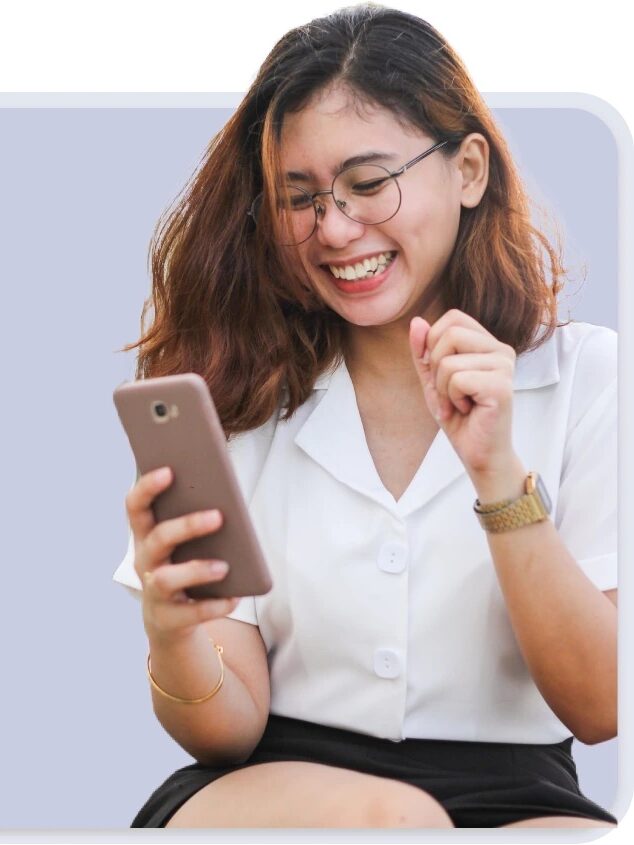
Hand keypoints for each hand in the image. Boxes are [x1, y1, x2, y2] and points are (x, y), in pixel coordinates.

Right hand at [125, 467, 239, 643]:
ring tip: (225, 566)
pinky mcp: (169, 619)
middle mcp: (145, 561)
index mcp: (146, 535)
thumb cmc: (183, 565)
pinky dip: (214, 605)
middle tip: (218, 516)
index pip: (135, 506)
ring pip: (166, 579)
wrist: (171, 620)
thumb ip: (196, 517)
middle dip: (186, 526)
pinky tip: (235, 597)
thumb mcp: (185, 542)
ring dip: (197, 570)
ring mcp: (153, 592)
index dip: (148, 487)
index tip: (169, 470)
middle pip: (158, 539)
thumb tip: (226, 497)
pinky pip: (190, 613)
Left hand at [409, 309, 517, 476]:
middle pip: (450, 333)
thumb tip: (416, 321)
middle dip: (436, 368)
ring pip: (449, 361)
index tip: (439, 374)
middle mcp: (501, 350)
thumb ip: (424, 351)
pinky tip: (467, 410)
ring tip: (458, 404)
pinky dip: (452, 399)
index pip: (453, 318)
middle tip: (448, 393)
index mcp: (488, 343)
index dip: (434, 343)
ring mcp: (504, 366)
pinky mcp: (501, 386)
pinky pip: (457, 379)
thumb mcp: (433, 379)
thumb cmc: (459, 416)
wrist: (478, 452)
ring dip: (443, 389)